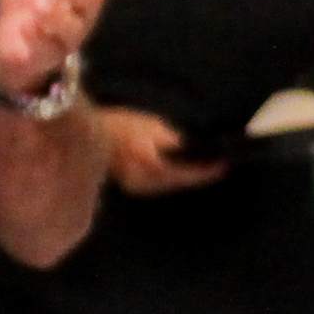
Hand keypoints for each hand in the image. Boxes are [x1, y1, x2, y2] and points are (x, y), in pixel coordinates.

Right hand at [98, 107, 223, 195]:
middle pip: (178, 183)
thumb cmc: (120, 125)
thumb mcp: (152, 126)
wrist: (89, 135)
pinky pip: (159, 185)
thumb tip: (189, 150)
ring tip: (207, 170)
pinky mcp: (132, 187)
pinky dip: (173, 179)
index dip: (204, 171)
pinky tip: (184, 173)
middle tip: (219, 168)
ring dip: (187, 179)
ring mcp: (135, 187)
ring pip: (169, 186)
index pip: (183, 172)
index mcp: (147, 163)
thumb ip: (172, 141)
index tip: (223, 165)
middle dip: (199, 176)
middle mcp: (142, 180)